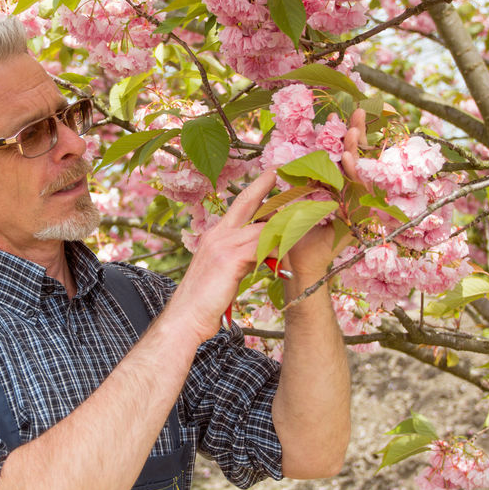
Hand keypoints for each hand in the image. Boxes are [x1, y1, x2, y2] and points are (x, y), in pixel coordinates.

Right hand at [170, 170, 276, 342]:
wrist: (185, 317)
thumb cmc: (205, 300)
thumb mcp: (223, 271)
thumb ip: (240, 257)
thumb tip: (260, 253)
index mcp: (215, 236)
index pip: (239, 205)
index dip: (256, 189)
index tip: (271, 175)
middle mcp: (217, 234)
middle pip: (247, 203)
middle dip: (266, 186)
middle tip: (284, 171)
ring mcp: (221, 245)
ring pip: (260, 227)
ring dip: (283, 226)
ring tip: (303, 220)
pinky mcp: (229, 260)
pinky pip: (260, 247)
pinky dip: (277, 249)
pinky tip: (289, 254)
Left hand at [286, 108, 366, 282]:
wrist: (294, 266)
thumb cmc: (289, 236)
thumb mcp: (288, 203)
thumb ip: (292, 184)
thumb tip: (280, 162)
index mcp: (332, 188)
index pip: (342, 156)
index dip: (347, 135)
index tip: (351, 110)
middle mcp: (347, 196)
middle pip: (355, 160)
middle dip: (358, 134)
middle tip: (361, 110)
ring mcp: (355, 207)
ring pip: (359, 173)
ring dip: (355, 152)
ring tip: (353, 133)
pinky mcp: (357, 220)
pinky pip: (358, 194)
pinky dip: (354, 176)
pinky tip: (348, 160)